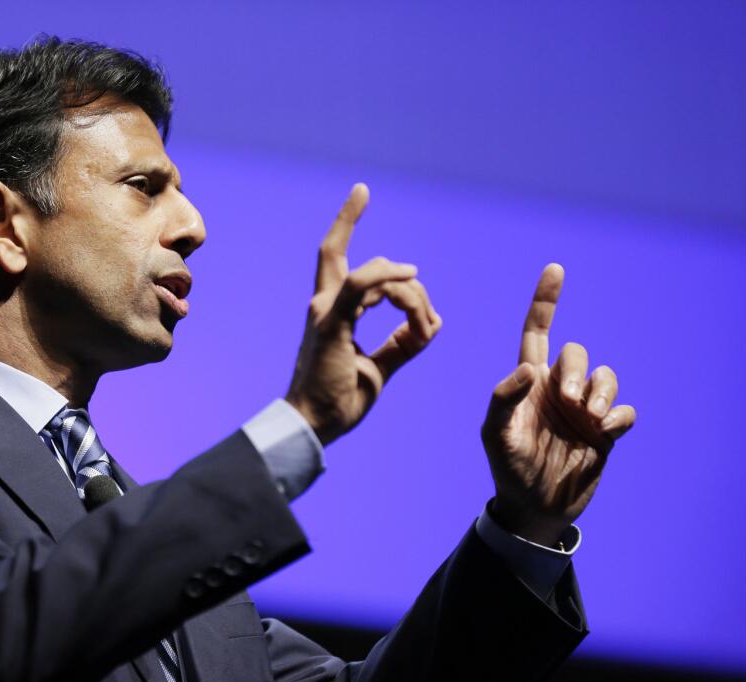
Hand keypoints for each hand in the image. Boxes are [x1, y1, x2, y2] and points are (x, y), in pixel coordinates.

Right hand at [285, 183, 442, 445]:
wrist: (315, 426)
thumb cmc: (339, 401)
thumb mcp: (379, 369)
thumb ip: (402, 344)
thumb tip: (431, 324)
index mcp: (333, 312)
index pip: (337, 254)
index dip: (347, 220)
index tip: (362, 191)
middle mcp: (324, 304)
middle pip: (364, 263)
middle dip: (404, 280)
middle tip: (423, 324)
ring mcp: (325, 311)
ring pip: (374, 274)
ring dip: (410, 296)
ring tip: (422, 331)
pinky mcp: (331, 323)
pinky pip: (361, 286)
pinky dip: (389, 281)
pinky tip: (413, 287)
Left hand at [481, 263, 635, 546]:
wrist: (534, 507)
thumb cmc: (508, 467)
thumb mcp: (496, 435)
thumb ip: (505, 399)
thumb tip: (531, 371)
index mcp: (529, 383)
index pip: (537, 333)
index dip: (545, 302)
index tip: (555, 270)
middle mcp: (558, 389)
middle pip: (576, 352)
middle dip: (575, 369)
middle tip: (566, 400)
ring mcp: (583, 410)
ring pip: (604, 376)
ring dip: (600, 391)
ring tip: (589, 415)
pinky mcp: (606, 433)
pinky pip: (625, 411)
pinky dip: (618, 416)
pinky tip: (605, 432)